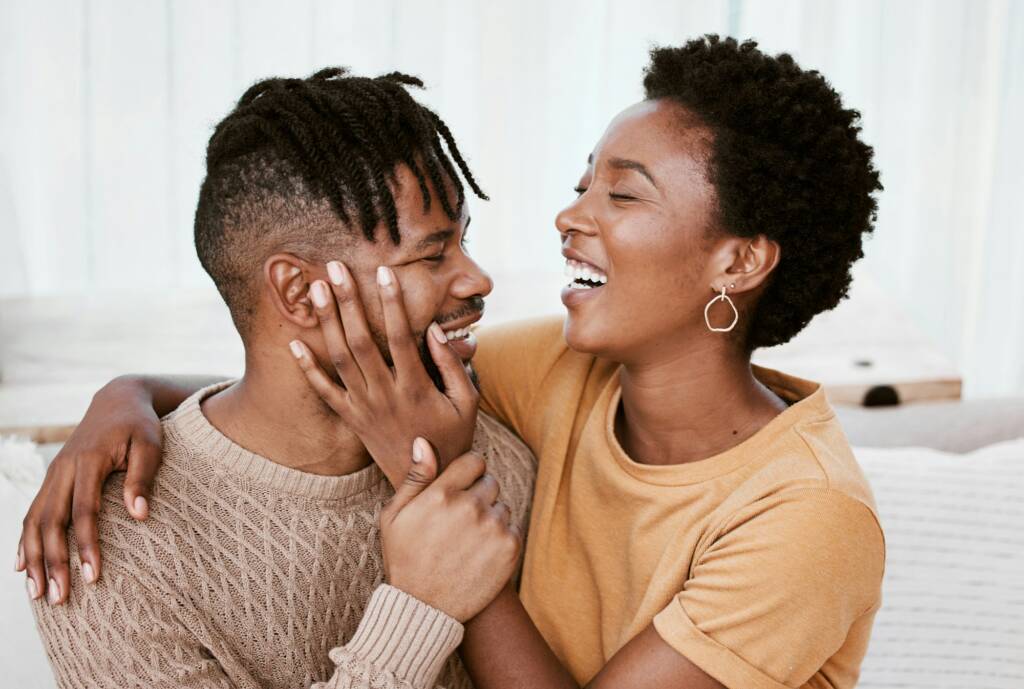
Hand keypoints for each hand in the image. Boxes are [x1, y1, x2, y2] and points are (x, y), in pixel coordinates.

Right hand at [16, 376, 161, 603]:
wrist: (118, 400)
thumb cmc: (140, 425)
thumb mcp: (151, 444)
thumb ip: (143, 478)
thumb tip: (139, 516)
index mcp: (89, 461)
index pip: (84, 511)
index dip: (86, 545)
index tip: (93, 577)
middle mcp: (63, 469)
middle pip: (52, 522)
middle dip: (53, 563)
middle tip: (58, 599)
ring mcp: (53, 474)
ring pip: (35, 521)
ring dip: (33, 559)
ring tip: (36, 594)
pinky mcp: (52, 479)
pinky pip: (32, 513)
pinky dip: (25, 541)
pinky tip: (21, 567)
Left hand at [291, 261, 478, 488]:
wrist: (428, 482)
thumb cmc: (453, 437)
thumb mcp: (466, 402)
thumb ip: (452, 365)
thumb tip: (434, 330)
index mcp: (416, 387)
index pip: (400, 336)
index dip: (392, 303)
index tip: (384, 272)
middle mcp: (385, 395)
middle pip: (361, 341)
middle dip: (348, 302)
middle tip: (335, 267)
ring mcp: (364, 408)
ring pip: (340, 359)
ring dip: (327, 322)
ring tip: (317, 289)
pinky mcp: (352, 419)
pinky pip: (324, 392)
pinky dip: (307, 369)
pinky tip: (294, 343)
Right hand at [381, 439, 520, 621]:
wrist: (423, 609)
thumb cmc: (404, 559)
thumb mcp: (394, 516)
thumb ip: (416, 477)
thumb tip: (424, 441)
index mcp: (441, 494)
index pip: (475, 460)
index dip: (467, 474)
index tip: (459, 490)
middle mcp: (470, 506)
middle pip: (490, 481)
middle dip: (478, 494)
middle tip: (460, 521)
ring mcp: (492, 527)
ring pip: (502, 505)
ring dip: (490, 516)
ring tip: (468, 540)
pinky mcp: (510, 548)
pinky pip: (513, 527)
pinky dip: (501, 537)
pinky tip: (480, 553)